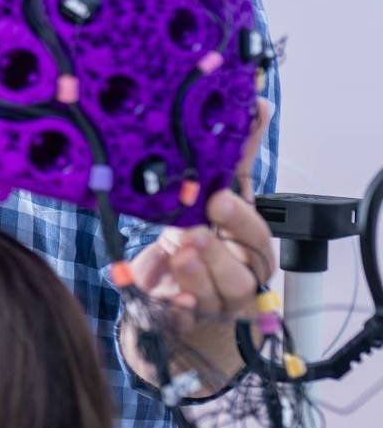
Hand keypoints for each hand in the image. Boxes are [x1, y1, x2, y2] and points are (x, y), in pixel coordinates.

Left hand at [124, 97, 276, 385]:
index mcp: (246, 246)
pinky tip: (170, 299)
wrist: (172, 304)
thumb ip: (234, 160)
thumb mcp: (211, 203)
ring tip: (176, 252)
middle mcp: (237, 276)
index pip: (256, 233)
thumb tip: (257, 104)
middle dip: (219, 249)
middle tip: (193, 231)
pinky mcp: (184, 323)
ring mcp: (213, 303)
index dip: (240, 218)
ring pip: (217, 294)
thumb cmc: (197, 248)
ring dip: (197, 273)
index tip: (218, 199)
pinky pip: (185, 322)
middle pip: (244, 268)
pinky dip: (178, 311)